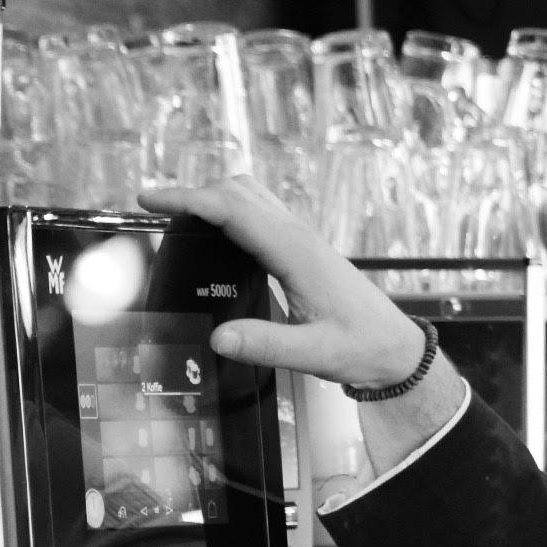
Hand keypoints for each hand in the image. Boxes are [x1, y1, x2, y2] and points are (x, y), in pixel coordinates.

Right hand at [139, 175, 422, 387]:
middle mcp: (300, 238)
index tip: (151, 199)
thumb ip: (267, 345)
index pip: (235, 210)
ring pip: (251, 198)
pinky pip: (260, 215)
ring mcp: (303, 240)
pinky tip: (213, 235)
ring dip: (212, 198)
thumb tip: (217, 338)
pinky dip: (230, 212)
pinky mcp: (303, 250)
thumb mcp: (315, 354)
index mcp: (298, 254)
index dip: (190, 199)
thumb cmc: (363, 348)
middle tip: (154, 211)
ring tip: (175, 218)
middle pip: (238, 192)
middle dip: (193, 193)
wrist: (396, 349)